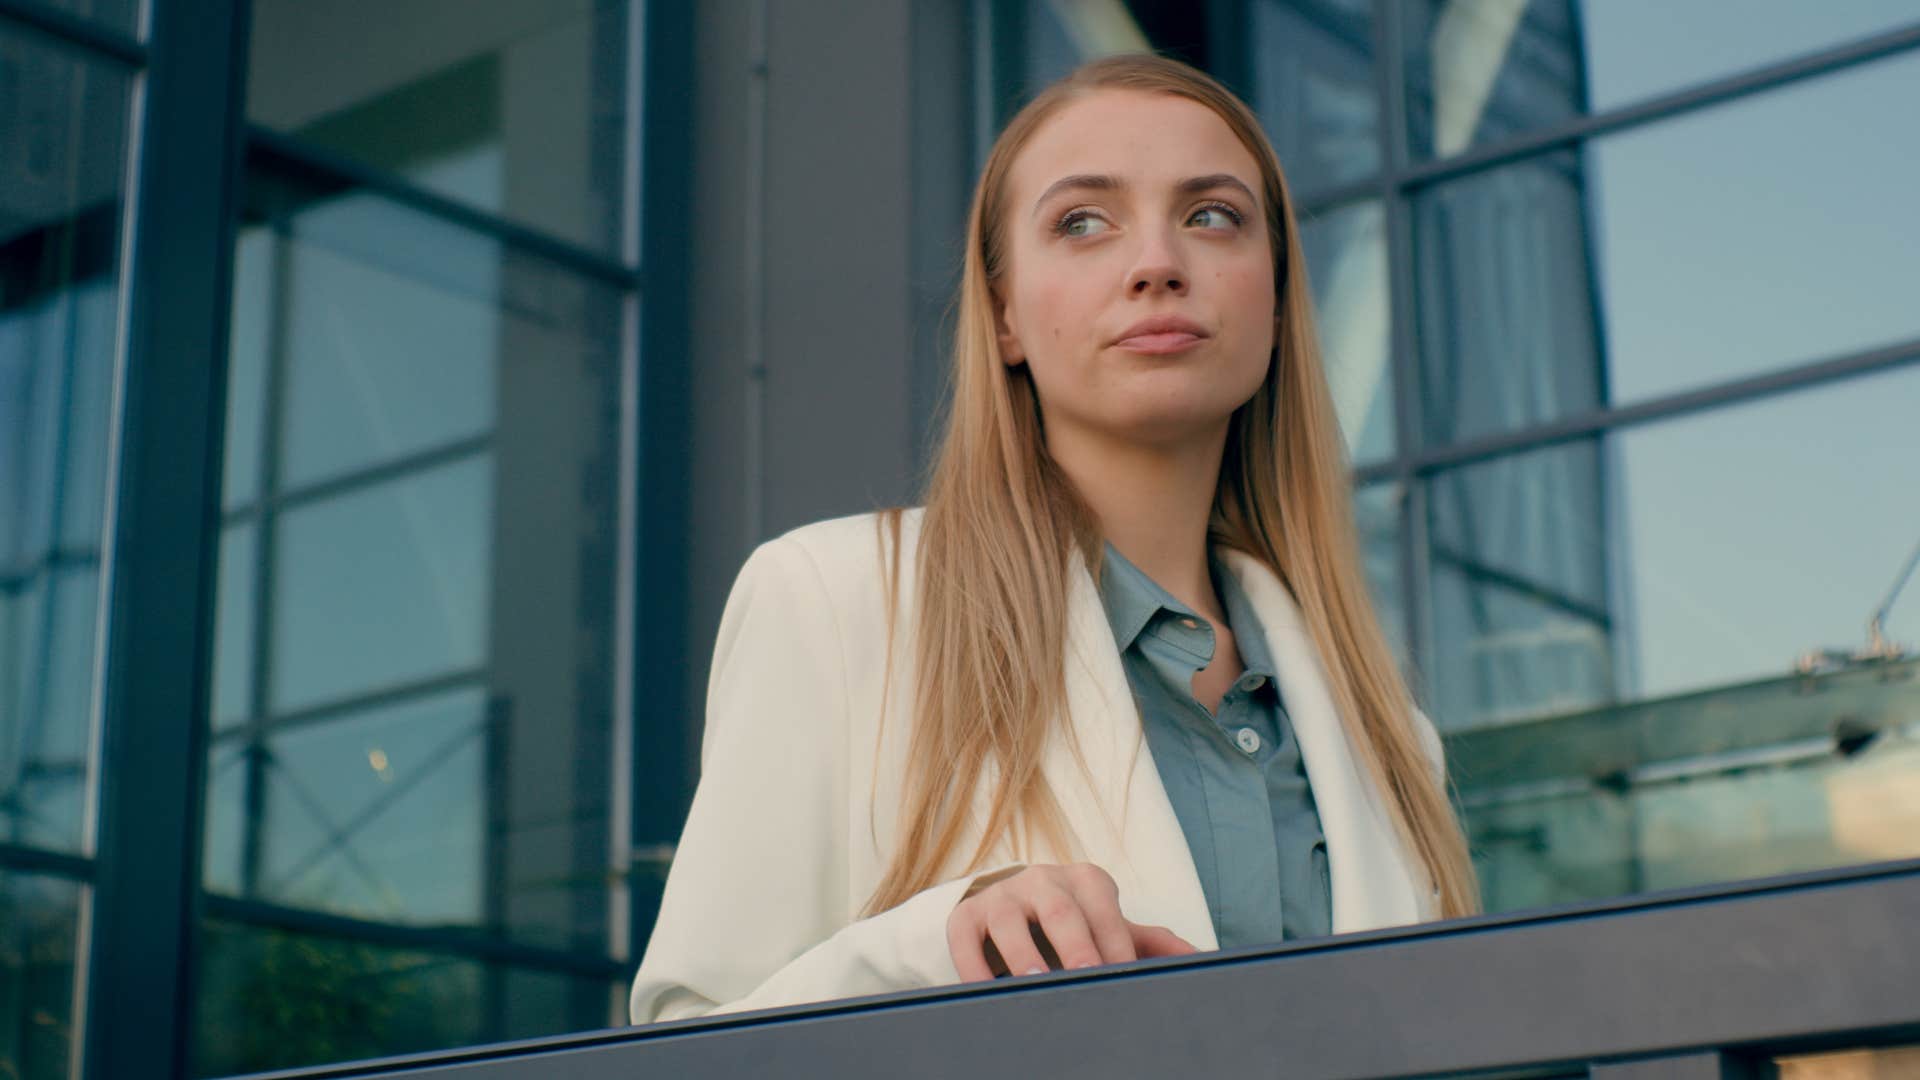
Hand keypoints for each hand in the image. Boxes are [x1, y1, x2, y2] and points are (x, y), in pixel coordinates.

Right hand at [945, 863, 1196, 979]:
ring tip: (1034, 982)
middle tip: (1086, 975)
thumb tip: (1202, 960)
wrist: (1009, 906)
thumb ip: (1151, 942)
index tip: (1124, 976)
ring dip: (1023, 953)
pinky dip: (974, 965)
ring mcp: (1002, 895)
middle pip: (1061, 911)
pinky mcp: (966, 915)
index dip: (1114, 945)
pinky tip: (984, 991)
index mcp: (1086, 881)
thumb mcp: (1108, 925)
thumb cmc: (1072, 924)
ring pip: (1010, 921)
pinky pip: (967, 938)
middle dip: (1075, 944)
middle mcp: (1043, 880)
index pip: (1104, 912)